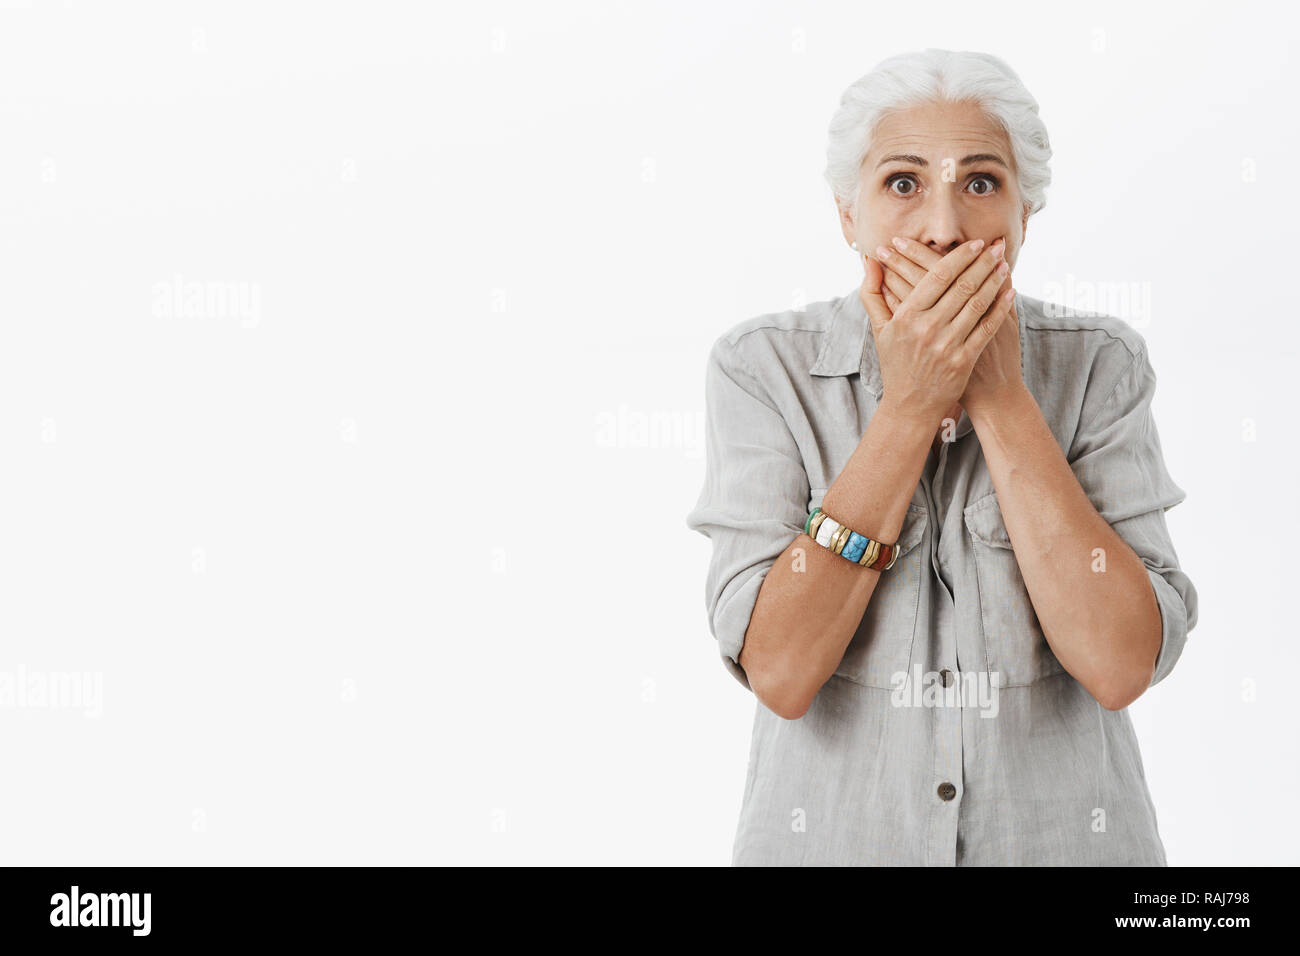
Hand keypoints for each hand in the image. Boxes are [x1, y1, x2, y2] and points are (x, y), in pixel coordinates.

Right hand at [872, 236, 1023, 418]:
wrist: (909, 407)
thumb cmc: (895, 364)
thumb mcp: (878, 329)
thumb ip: (872, 292)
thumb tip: (869, 260)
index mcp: (906, 317)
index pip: (937, 276)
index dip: (960, 256)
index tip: (975, 243)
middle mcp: (927, 329)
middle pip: (962, 285)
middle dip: (983, 262)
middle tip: (997, 246)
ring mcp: (946, 345)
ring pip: (977, 303)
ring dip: (994, 280)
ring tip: (1004, 264)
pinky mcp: (963, 361)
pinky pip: (986, 327)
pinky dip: (1000, 308)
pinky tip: (1010, 293)